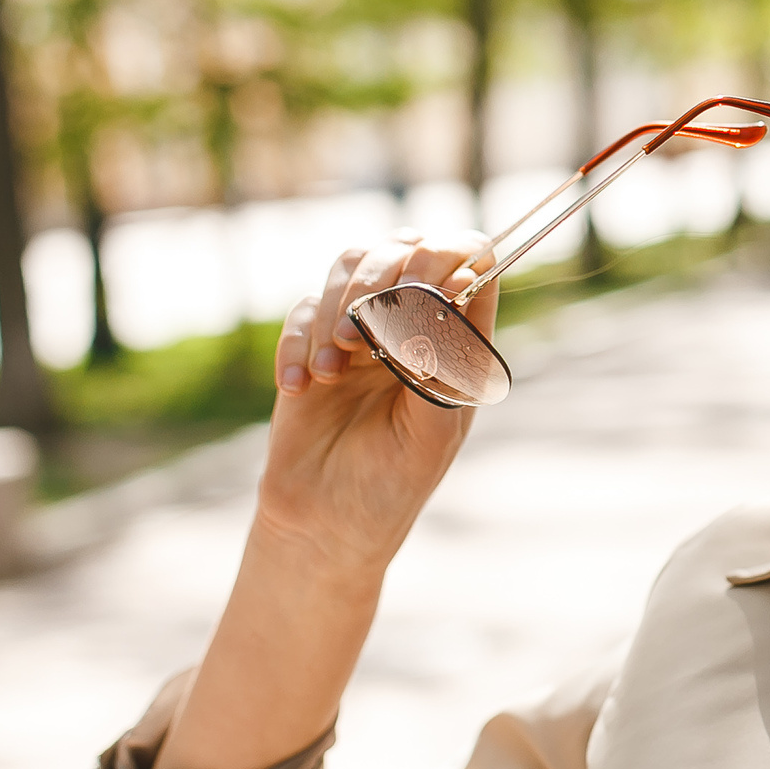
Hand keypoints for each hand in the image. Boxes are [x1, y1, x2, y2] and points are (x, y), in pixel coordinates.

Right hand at [256, 229, 498, 573]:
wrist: (326, 523)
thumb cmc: (392, 482)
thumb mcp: (432, 429)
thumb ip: (441, 363)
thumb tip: (444, 295)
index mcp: (458, 341)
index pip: (472, 260)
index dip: (451, 252)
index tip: (422, 286)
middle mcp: (413, 322)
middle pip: (405, 246)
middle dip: (383, 277)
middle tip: (364, 335)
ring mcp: (361, 327)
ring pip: (352, 263)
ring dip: (337, 307)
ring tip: (335, 368)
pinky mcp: (312, 342)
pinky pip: (301, 309)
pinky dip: (297, 343)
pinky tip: (301, 389)